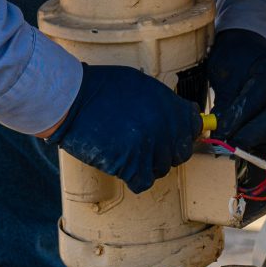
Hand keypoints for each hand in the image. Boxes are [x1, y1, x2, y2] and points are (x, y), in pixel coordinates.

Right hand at [51, 62, 202, 194]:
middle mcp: (165, 128)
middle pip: (180, 153)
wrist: (72, 99)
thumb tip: (183, 116)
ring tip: (128, 150)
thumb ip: (165, 103)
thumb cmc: (102, 88)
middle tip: (147, 145)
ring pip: (161, 169)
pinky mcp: (130, 165)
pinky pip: (143, 181)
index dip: (184, 133)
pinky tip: (122, 163)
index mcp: (171, 106)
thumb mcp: (142, 85)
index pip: (193, 128)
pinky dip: (134, 177)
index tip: (175, 136)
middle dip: (166, 151)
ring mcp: (149, 147)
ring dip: (147, 164)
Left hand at [202, 29, 265, 156]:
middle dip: (254, 138)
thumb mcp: (225, 74)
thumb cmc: (237, 58)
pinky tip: (256, 150)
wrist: (254, 46)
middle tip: (233, 148)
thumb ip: (225, 104)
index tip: (220, 136)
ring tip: (243, 150)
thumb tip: (220, 134)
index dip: (236, 123)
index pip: (255, 103)